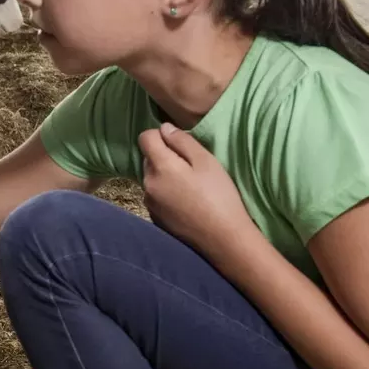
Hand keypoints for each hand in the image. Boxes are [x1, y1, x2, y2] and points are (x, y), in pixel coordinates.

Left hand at [138, 122, 260, 258]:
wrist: (223, 240)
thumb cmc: (219, 197)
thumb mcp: (206, 162)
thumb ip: (182, 141)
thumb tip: (164, 128)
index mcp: (160, 167)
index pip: (145, 138)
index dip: (161, 135)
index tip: (179, 144)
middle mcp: (148, 184)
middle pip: (148, 158)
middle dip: (165, 157)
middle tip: (192, 168)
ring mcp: (149, 203)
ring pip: (152, 178)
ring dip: (165, 176)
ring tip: (191, 187)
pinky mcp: (154, 218)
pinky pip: (156, 196)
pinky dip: (167, 194)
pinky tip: (187, 203)